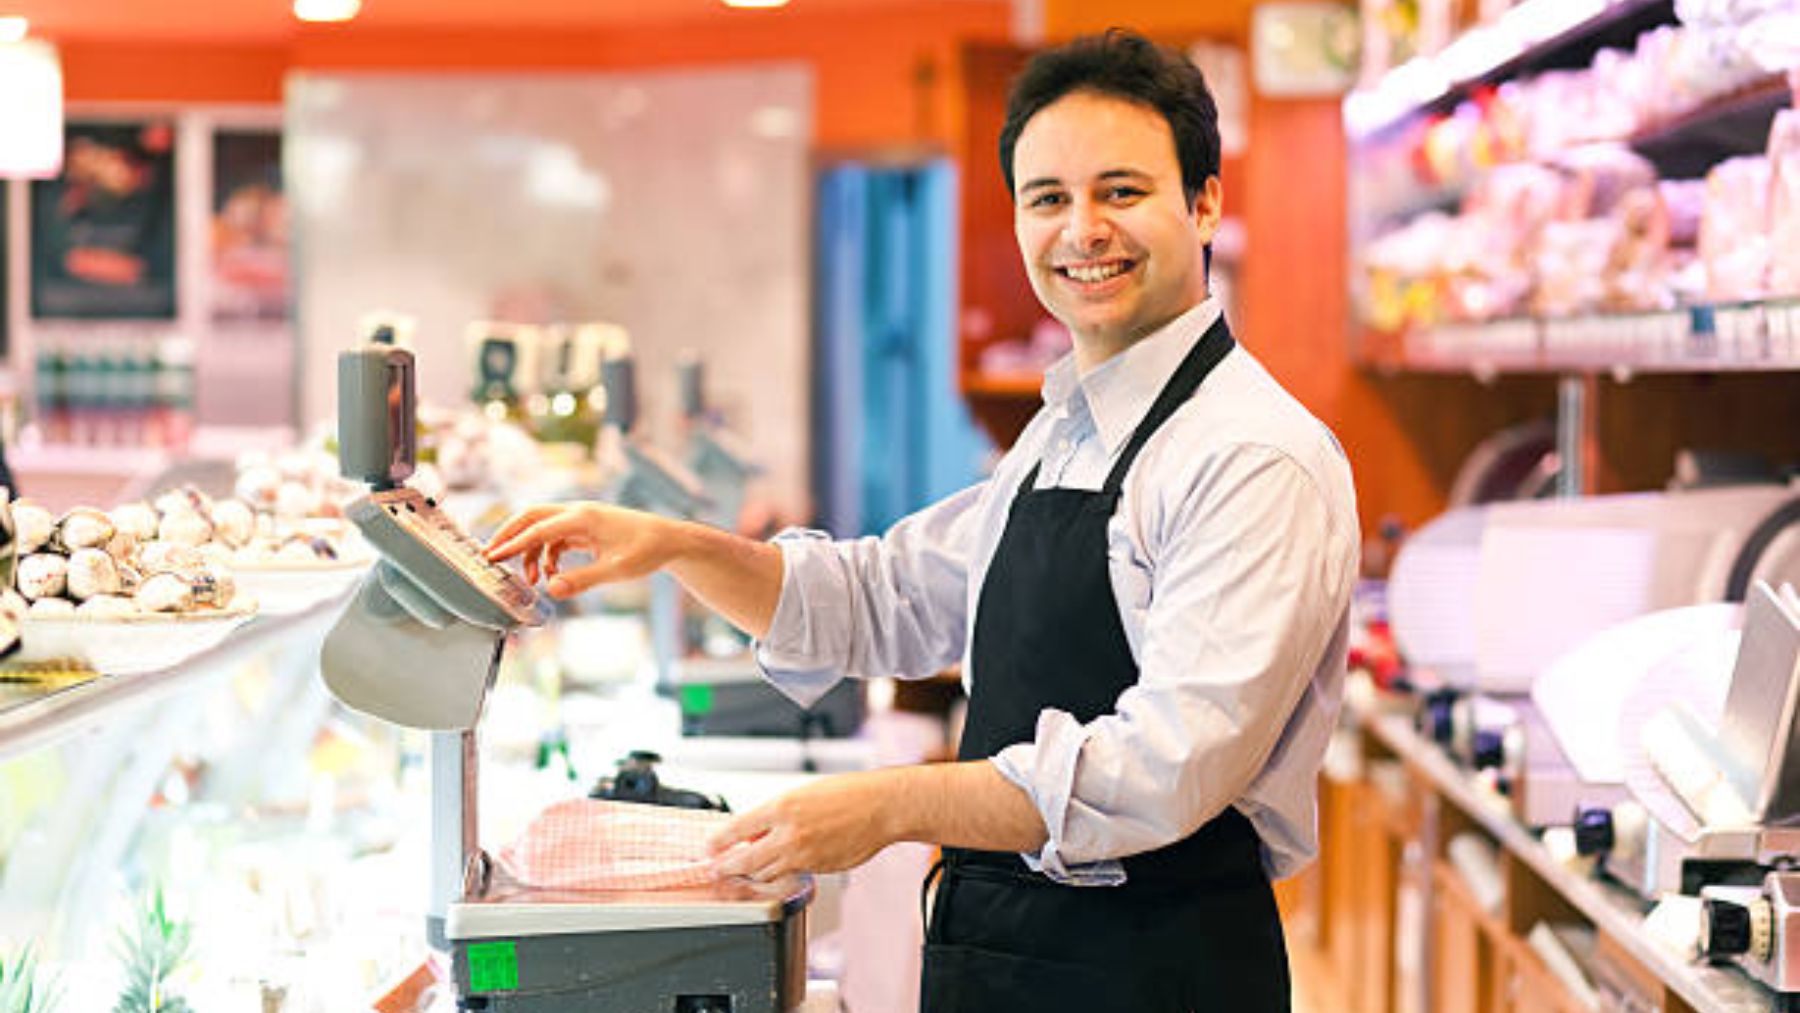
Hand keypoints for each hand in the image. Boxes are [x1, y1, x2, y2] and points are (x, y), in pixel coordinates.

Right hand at [484, 502, 684, 597]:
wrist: (671, 541)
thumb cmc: (648, 551)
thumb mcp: (616, 570)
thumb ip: (582, 580)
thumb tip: (551, 590)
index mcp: (583, 517)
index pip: (538, 529)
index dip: (513, 544)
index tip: (492, 558)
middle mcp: (579, 512)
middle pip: (532, 517)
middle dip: (510, 535)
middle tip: (491, 557)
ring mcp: (582, 519)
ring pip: (543, 528)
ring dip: (531, 551)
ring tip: (532, 580)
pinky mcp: (586, 529)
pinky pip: (556, 537)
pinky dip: (547, 554)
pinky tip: (552, 575)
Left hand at [707, 771, 902, 881]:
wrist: (880, 807)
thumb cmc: (848, 793)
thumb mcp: (803, 793)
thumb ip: (776, 814)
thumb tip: (755, 832)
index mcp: (782, 808)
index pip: (736, 829)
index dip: (718, 842)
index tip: (710, 847)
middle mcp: (789, 834)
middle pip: (745, 862)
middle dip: (727, 868)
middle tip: (718, 869)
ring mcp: (803, 856)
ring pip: (766, 875)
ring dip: (753, 875)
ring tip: (745, 872)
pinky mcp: (817, 870)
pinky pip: (791, 877)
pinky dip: (781, 875)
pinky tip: (779, 869)